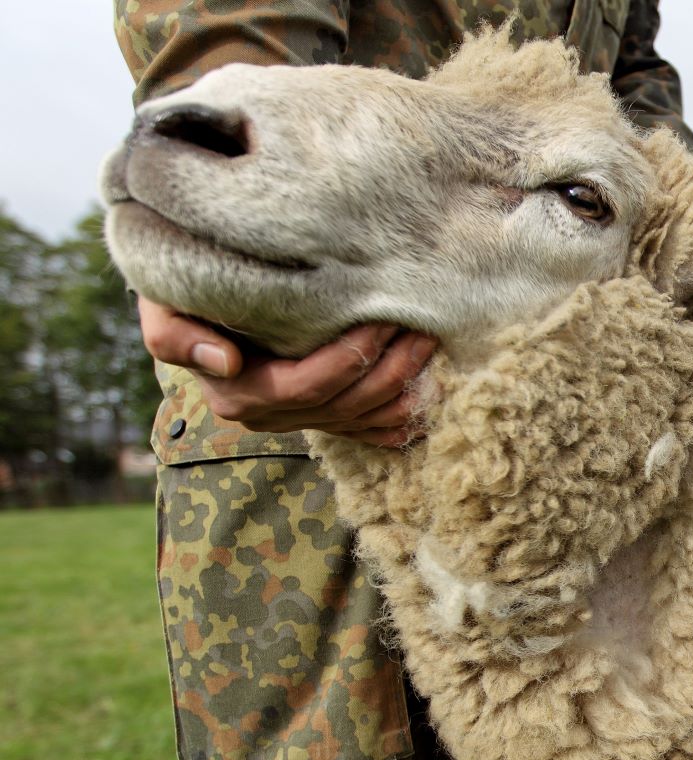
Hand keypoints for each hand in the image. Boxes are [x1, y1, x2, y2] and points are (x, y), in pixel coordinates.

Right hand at [137, 296, 436, 447]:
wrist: (198, 302)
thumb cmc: (184, 294)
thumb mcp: (161, 307)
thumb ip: (174, 336)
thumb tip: (225, 362)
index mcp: (239, 395)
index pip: (306, 386)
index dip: (349, 358)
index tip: (379, 319)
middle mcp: (272, 417)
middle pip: (344, 405)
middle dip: (387, 368)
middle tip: (420, 326)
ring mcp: (302, 422)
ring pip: (365, 418)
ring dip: (404, 386)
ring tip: (429, 344)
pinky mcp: (325, 419)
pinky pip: (373, 430)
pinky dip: (404, 414)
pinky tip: (429, 389)